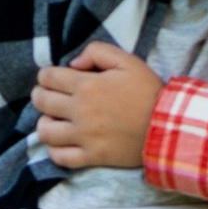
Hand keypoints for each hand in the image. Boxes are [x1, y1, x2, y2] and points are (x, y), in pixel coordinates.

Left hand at [33, 41, 164, 172]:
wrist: (167, 126)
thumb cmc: (148, 91)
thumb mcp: (127, 60)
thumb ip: (97, 52)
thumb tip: (73, 63)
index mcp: (86, 85)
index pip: (48, 77)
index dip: (45, 75)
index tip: (51, 78)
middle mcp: (80, 111)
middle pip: (41, 102)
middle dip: (40, 95)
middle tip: (47, 95)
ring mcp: (84, 136)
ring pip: (45, 132)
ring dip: (44, 123)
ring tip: (53, 120)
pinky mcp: (91, 156)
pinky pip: (60, 157)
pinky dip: (54, 150)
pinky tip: (61, 142)